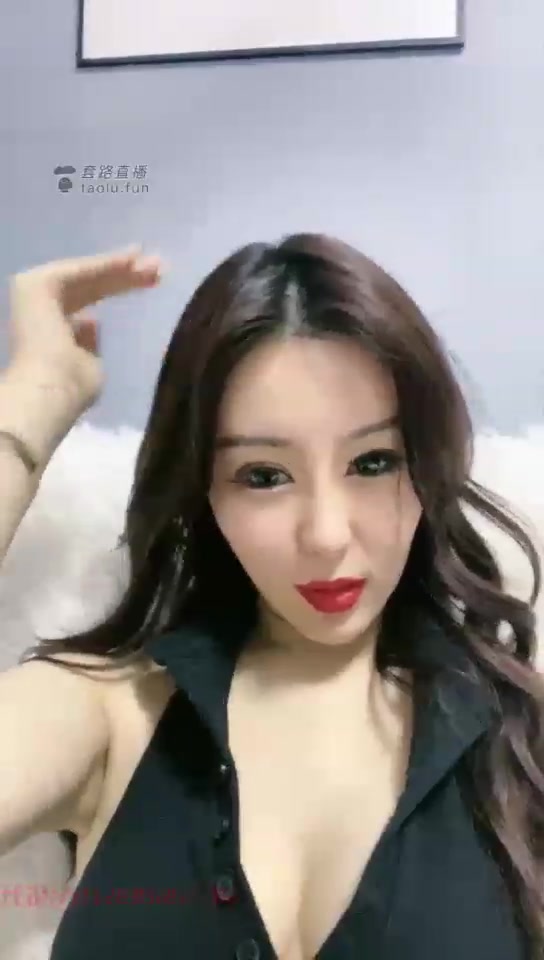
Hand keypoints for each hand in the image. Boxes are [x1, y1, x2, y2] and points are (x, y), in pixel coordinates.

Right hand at [8, 245, 162, 422]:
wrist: (52, 391)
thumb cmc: (72, 389)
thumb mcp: (89, 367)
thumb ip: (89, 344)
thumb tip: (91, 321)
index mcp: (49, 329)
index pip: (86, 303)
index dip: (117, 291)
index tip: (151, 284)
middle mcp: (40, 308)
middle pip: (89, 287)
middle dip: (124, 277)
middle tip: (159, 267)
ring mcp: (35, 295)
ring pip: (87, 276)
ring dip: (120, 267)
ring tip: (155, 262)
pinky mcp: (37, 284)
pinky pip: (81, 271)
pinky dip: (107, 264)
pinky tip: (132, 259)